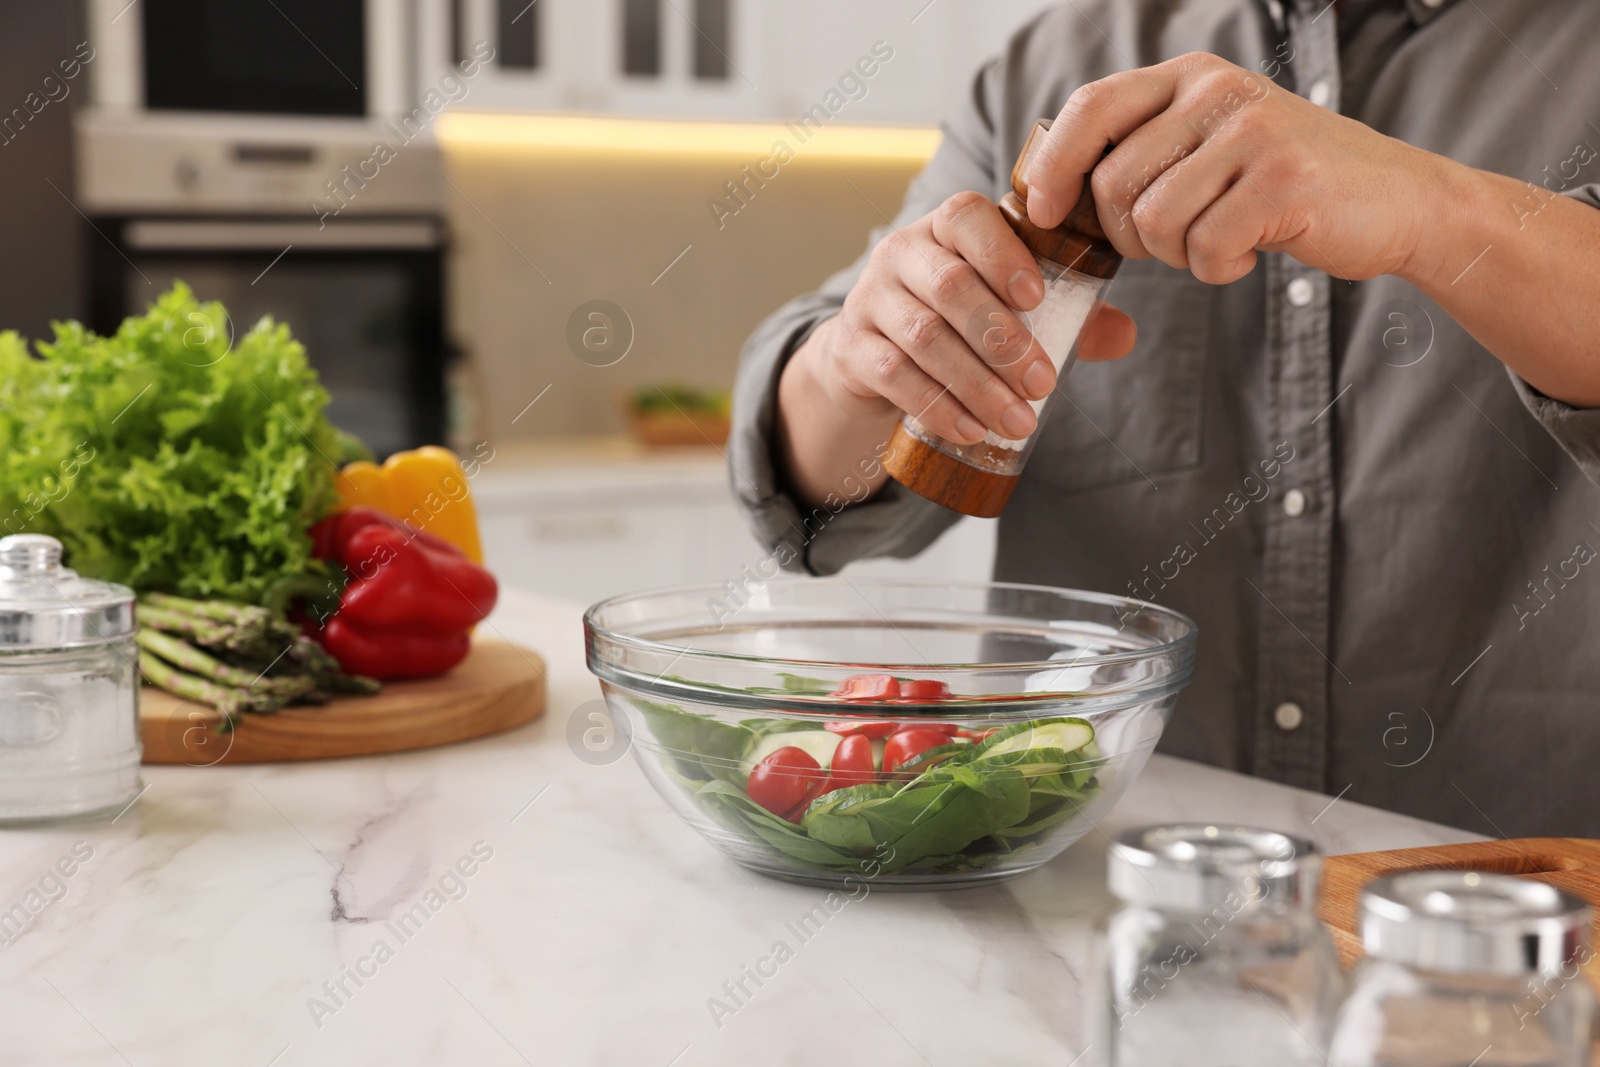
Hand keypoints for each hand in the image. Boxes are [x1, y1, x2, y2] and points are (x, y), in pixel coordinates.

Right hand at [800, 190, 1136, 447]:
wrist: (870, 355)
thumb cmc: (955, 321)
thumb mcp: (1005, 307)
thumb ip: (1067, 315)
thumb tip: (1124, 335)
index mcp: (946, 228)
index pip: (967, 218)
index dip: (1002, 254)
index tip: (1038, 296)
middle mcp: (901, 253)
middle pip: (950, 286)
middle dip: (1002, 339)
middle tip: (1043, 384)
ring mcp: (869, 300)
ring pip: (923, 336)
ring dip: (976, 383)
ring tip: (1018, 420)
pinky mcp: (851, 349)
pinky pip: (892, 375)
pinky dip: (936, 405)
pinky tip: (971, 429)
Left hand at [1025, 52, 1447, 283]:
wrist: (1396, 200)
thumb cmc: (1284, 185)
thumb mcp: (1209, 145)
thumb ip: (1144, 148)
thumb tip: (1046, 182)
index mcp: (1190, 77)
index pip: (1091, 107)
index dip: (1053, 165)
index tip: (1043, 210)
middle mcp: (1218, 91)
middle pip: (1113, 183)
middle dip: (1128, 236)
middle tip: (1174, 241)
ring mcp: (1253, 132)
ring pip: (1153, 221)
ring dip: (1175, 256)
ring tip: (1217, 240)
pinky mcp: (1283, 180)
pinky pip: (1203, 248)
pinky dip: (1217, 268)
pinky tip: (1249, 250)